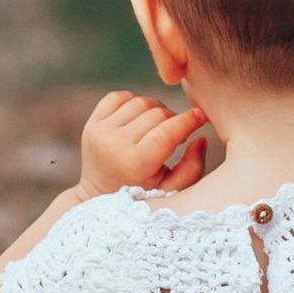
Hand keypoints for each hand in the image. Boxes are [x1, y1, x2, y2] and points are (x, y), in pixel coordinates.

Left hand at [77, 92, 208, 197]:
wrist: (99, 194)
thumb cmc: (143, 195)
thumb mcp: (172, 190)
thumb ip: (192, 167)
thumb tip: (201, 137)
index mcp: (134, 165)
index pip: (166, 133)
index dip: (188, 121)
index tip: (202, 116)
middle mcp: (113, 145)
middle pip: (157, 113)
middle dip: (174, 119)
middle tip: (177, 133)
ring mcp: (100, 132)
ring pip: (140, 102)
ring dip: (156, 110)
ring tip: (158, 127)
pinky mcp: (91, 123)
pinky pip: (118, 97)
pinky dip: (134, 101)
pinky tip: (139, 118)